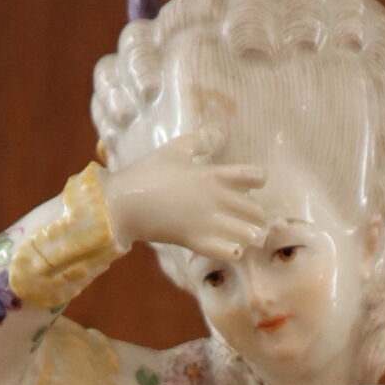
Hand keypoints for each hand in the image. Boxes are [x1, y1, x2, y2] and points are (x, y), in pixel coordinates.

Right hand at [103, 134, 266, 262]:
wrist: (125, 203)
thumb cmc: (149, 172)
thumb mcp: (175, 149)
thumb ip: (201, 141)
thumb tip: (221, 133)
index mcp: (212, 175)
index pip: (253, 176)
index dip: (259, 179)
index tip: (256, 182)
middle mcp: (216, 199)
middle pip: (255, 210)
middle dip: (257, 215)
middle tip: (251, 217)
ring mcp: (208, 222)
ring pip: (247, 233)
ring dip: (249, 234)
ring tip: (246, 234)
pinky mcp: (197, 241)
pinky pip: (227, 252)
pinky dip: (234, 251)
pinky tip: (233, 249)